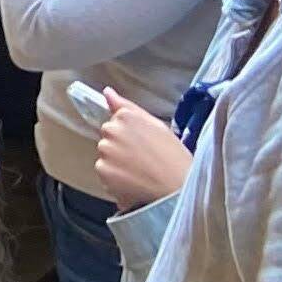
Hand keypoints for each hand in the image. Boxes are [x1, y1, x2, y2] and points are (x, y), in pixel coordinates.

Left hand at [94, 94, 192, 212]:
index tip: (143, 143)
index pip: (116, 120)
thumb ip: (128, 107)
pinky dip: (114, 178)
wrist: (178, 189)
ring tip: (140, 172)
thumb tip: (107, 92)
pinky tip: (133, 182)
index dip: (130, 134)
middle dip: (120, 146)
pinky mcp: (102, 171)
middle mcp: (112, 130)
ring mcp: (105, 151)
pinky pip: (104, 172)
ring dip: (116, 162)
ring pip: (105, 155)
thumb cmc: (174, 158)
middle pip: (108, 137)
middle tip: (144, 159)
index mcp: (126, 116)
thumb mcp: (158, 126)